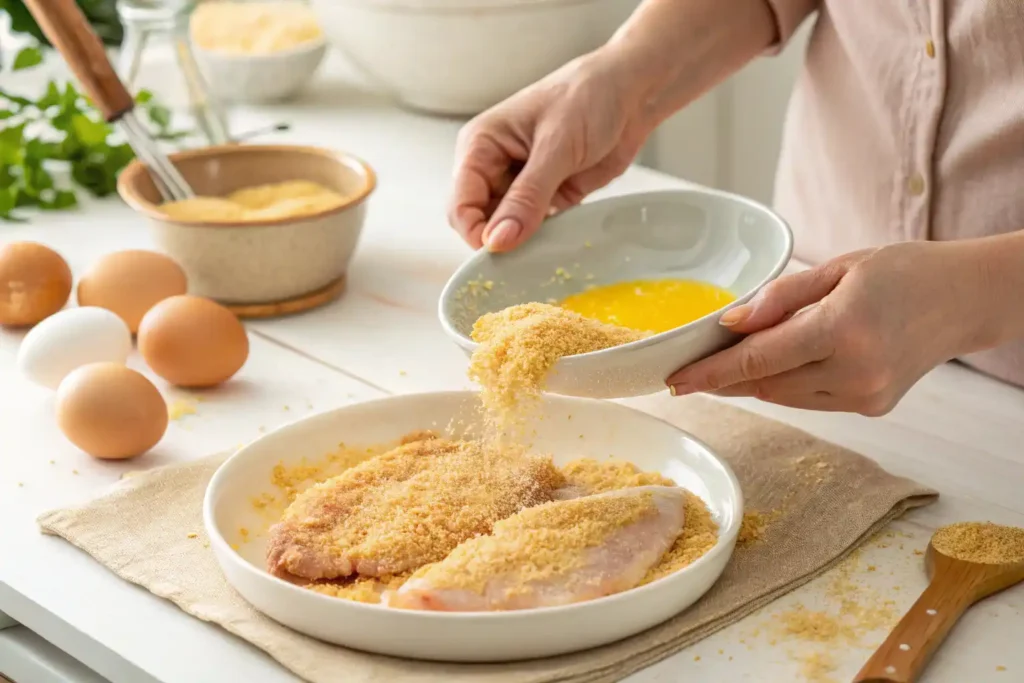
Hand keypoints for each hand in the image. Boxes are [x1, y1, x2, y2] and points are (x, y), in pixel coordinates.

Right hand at [448, 51, 649, 251]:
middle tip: (527, 253)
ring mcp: (520, 184)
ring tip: (548, 241)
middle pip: (479, 221)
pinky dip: (545, 238)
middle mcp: (494, 166)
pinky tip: (560, 236)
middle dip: (499, 240)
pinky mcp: (547, 197)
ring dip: (524, 242)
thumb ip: (527, 197)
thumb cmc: (588, 97)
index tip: (501, 251)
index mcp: (480, 145)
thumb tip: (498, 239)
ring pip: (506, 229)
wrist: (632, 92)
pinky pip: (535, 229)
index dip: (476, 231)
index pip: (460, 203)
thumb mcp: (556, 147)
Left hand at [665, 242, 994, 414]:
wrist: (965, 300)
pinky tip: (777, 366)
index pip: (757, 359)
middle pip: (765, 383)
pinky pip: (809, 400)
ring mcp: (865, 395)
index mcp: (842, 329)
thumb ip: (780, 298)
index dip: (710, 374)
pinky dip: (785, 385)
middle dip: (725, 377)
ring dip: (753, 382)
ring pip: (784, 397)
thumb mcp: (837, 268)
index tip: (675, 381)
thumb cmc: (904, 272)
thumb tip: (730, 323)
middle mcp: (854, 371)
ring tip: (730, 363)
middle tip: (691, 369)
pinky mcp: (871, 407)